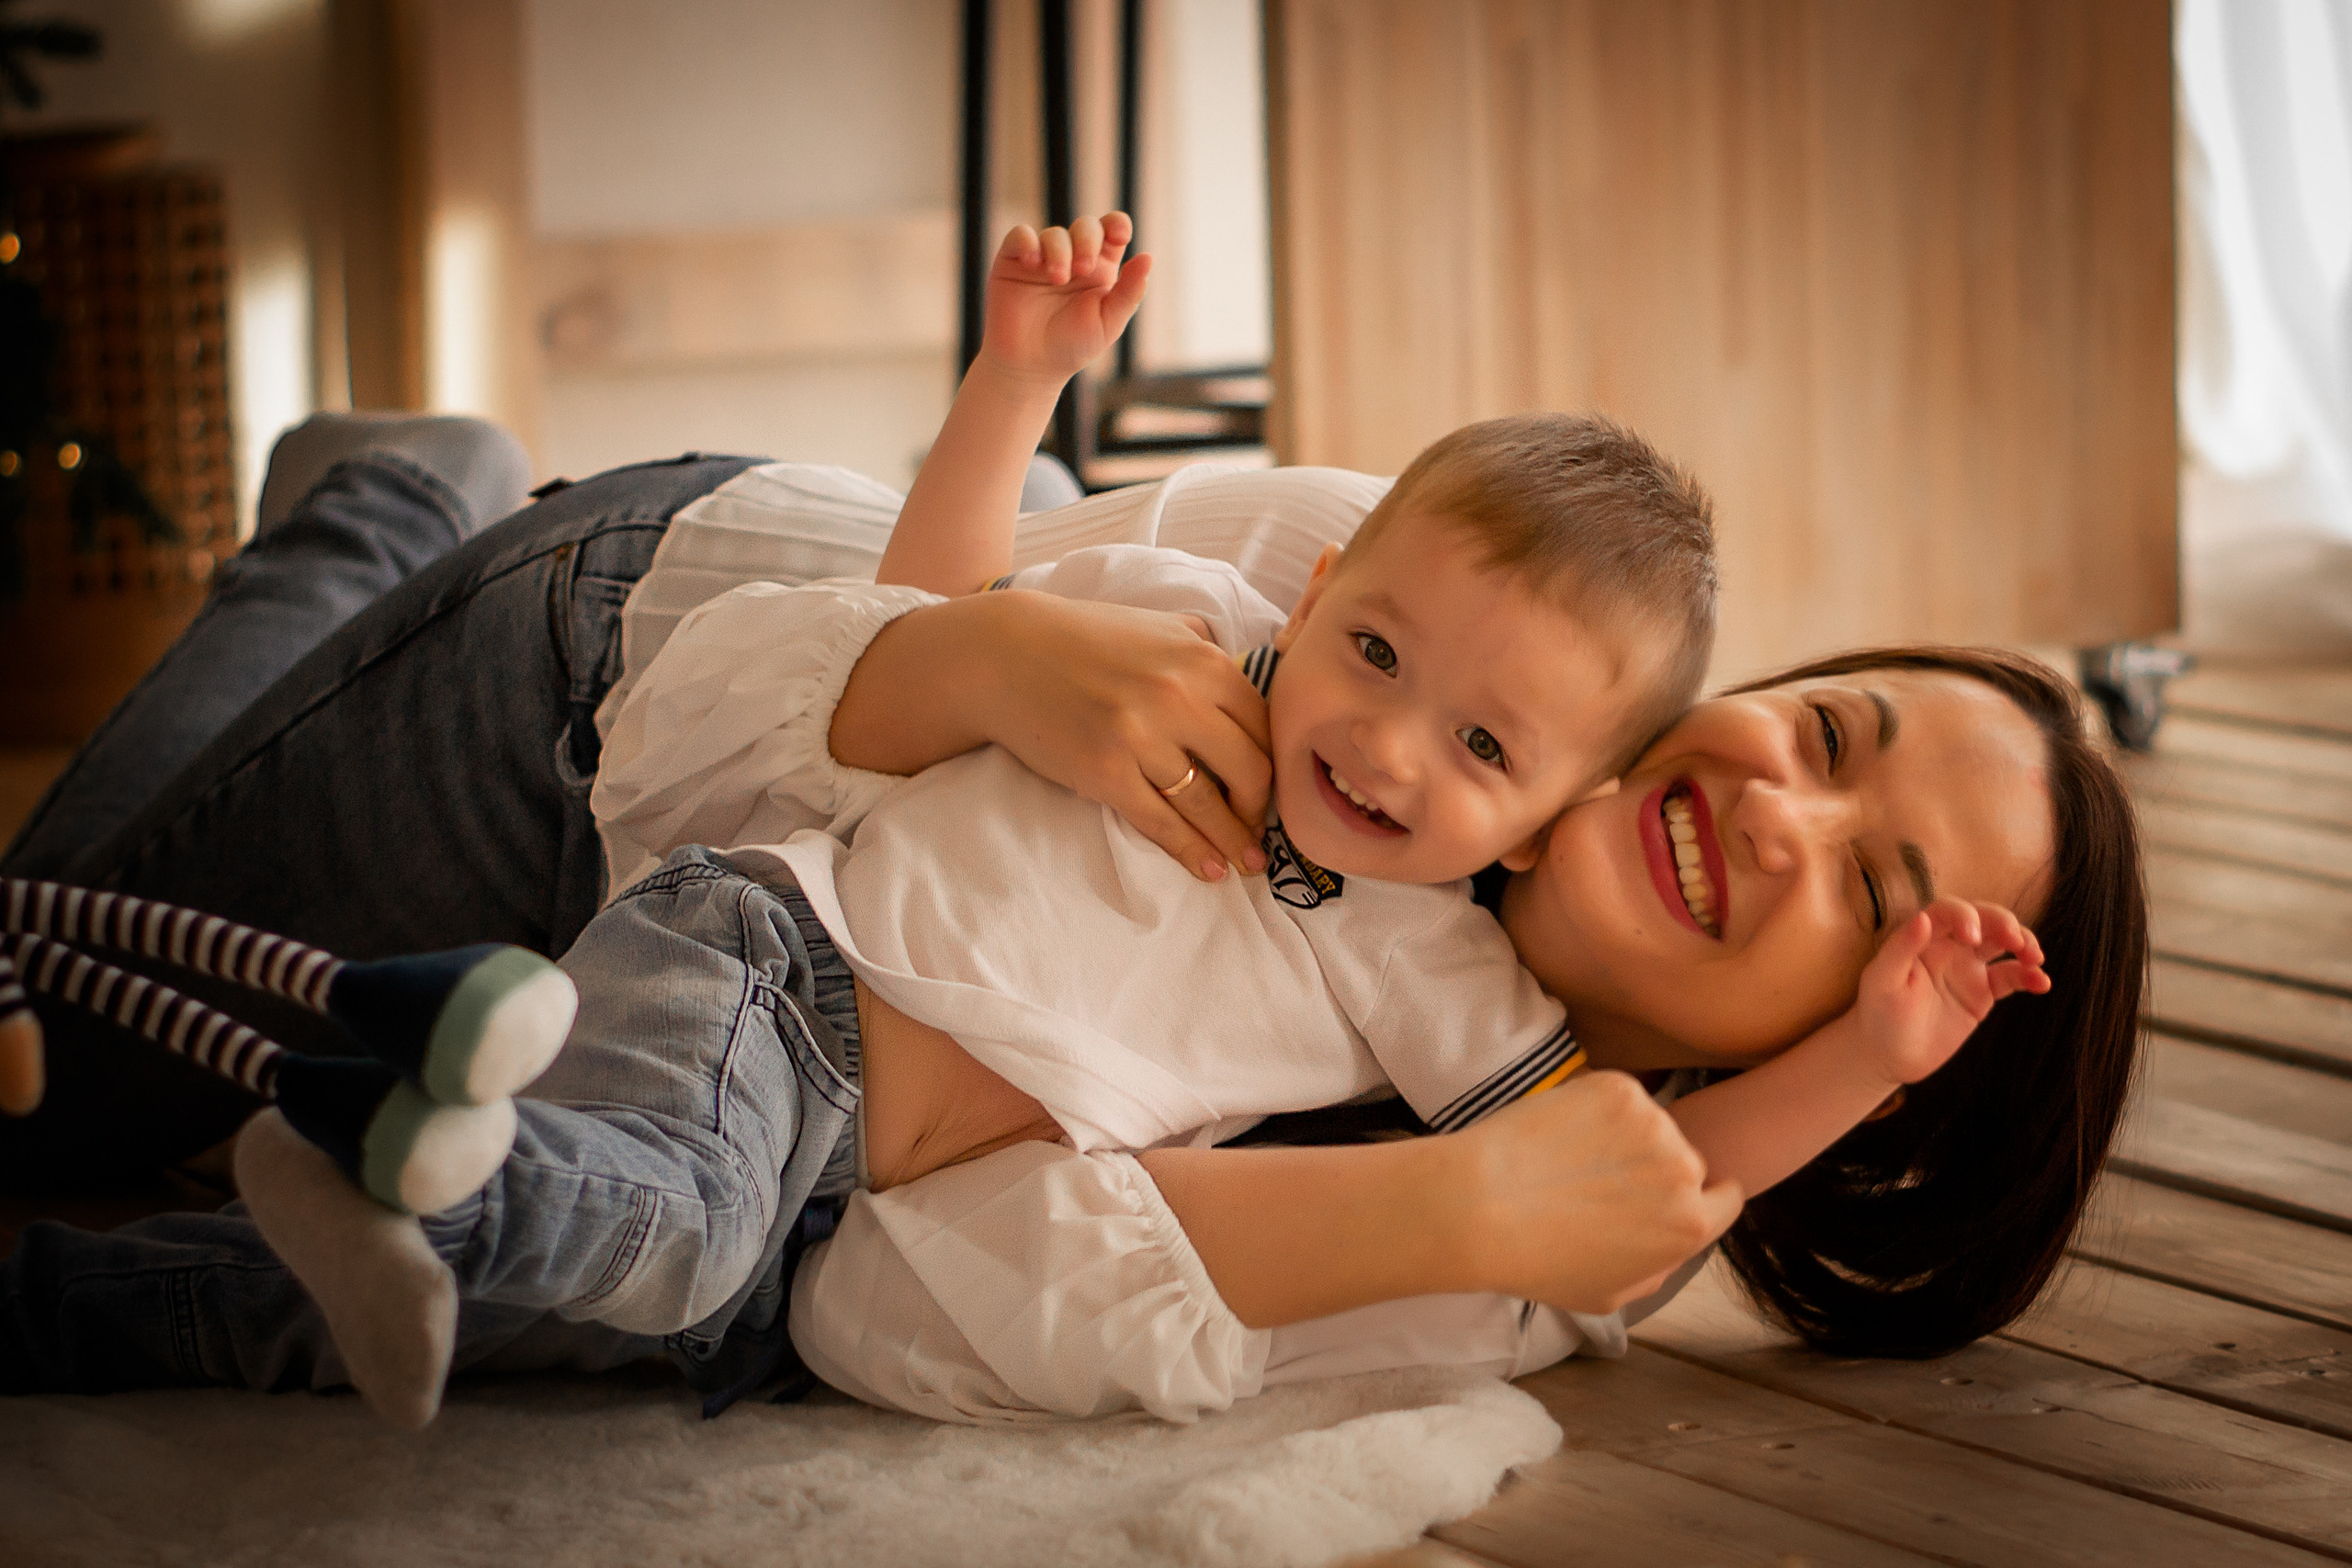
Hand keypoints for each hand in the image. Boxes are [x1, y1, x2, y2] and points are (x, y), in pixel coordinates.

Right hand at [977, 592, 1271, 880]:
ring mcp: (1141, 736)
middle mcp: (1179, 696)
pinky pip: (1160, 821)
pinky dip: (1189, 850)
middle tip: (1259, 831)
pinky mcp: (1105, 771)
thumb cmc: (1084, 640)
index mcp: (1202, 659)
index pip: (1262, 726)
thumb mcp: (1155, 624)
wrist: (1006, 656)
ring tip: (1246, 864)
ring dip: (1232, 840)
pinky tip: (1208, 869)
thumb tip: (1241, 670)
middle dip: (1259, 809)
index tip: (1269, 789)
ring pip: (1206, 803)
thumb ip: (1201, 645)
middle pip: (1247, 769)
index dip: (1273, 765)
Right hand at [978, 214, 1151, 386]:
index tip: (1120, 236)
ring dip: (1059, 251)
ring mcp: (1043, 257)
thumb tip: (1148, 257)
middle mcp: (1073, 256)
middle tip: (1083, 270)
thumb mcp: (1109, 322)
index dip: (1117, 224)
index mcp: (1101, 267)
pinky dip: (1028, 242)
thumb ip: (1130, 291)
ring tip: (1058, 279)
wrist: (1030, 366)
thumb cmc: (1073, 346)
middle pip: (1086, 226)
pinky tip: (1033, 263)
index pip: (1112, 230)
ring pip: (1054, 233)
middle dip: (1087, 240)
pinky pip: (1020, 236)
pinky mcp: (1013, 260)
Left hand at [1456, 1072, 1743, 1313]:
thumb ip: (1657, 1269)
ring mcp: (1653, 1123)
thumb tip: (1671, 1245)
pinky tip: (1558, 1135)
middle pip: (1687, 1160)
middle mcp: (1683, 1170)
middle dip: (1655, 1167)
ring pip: (1651, 1125)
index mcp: (1690, 1226)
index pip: (1726, 1197)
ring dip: (1624, 1136)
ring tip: (1569, 1161)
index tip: (1665, 1194)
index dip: (1695, 1197)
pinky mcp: (1618, 1087)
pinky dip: (1594, 1107)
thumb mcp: (1609, 1295)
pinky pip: (1620, 1095)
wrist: (1481, 1207)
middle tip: (1599, 1181)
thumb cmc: (1537, 1261)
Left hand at [1852, 896, 2050, 1087]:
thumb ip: (1901, 948)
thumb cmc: (1878, 1014)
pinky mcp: (1982, 993)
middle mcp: (1948, 946)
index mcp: (1921, 938)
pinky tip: (2041, 983)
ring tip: (2035, 958)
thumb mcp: (1882, 981)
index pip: (1948, 911)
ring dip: (2024, 943)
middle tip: (2017, 941)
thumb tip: (1922, 917)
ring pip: (2003, 944)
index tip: (1973, 936)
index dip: (1965, 915)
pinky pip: (2011, 978)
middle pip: (1983, 919)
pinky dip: (2028, 977)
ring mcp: (1968, 968)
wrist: (1887, 1055)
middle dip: (2004, 923)